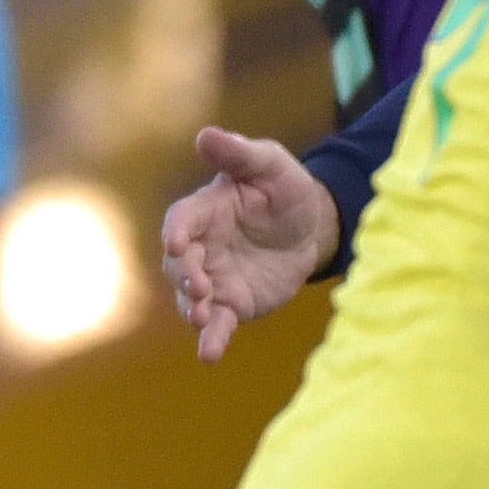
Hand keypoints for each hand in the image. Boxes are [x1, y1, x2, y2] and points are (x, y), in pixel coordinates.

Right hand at [160, 128, 336, 360]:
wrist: (312, 230)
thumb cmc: (285, 189)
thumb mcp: (270, 164)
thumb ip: (239, 153)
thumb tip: (205, 134)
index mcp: (205, 210)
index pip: (181, 219)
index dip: (177, 231)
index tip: (176, 243)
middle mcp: (201, 247)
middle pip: (179, 264)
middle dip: (185, 275)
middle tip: (202, 285)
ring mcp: (213, 279)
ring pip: (190, 298)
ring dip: (191, 308)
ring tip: (202, 317)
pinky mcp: (231, 305)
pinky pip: (216, 324)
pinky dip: (210, 339)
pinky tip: (209, 354)